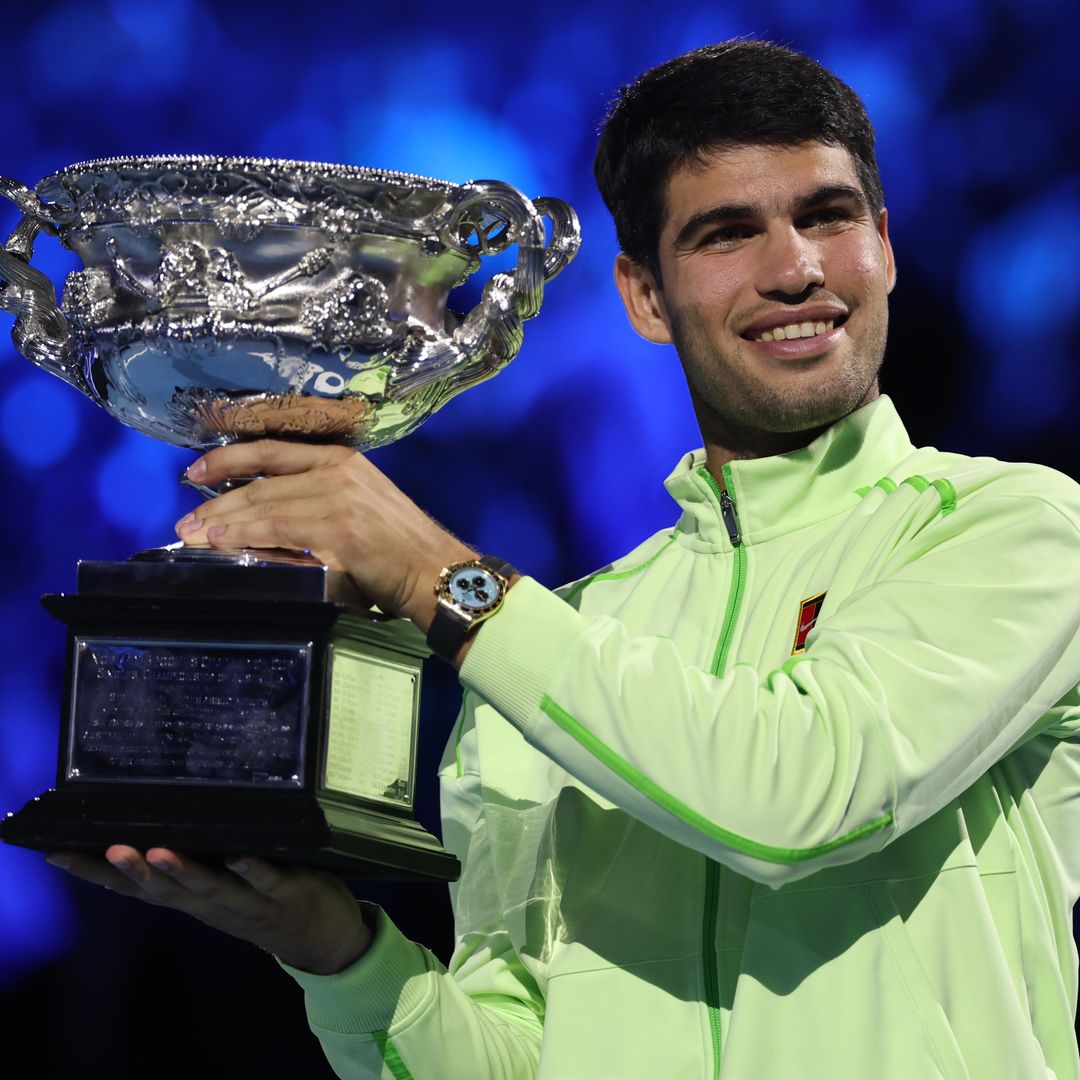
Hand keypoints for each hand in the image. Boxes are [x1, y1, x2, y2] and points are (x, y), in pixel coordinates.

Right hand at [47, 845, 372, 974]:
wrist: (324, 941)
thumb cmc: (263, 899)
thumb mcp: (219, 886)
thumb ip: (191, 860)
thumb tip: (156, 817)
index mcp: (192, 900)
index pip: (135, 889)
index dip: (95, 874)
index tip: (57, 852)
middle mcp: (213, 903)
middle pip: (167, 890)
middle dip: (135, 870)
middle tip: (108, 849)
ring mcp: (250, 899)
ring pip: (211, 886)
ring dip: (183, 871)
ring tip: (158, 851)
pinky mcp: (289, 891)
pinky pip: (268, 879)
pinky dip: (253, 869)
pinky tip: (239, 855)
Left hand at [175, 441, 475, 628]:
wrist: (436, 572)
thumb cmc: (399, 549)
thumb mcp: (360, 507)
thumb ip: (317, 501)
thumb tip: (264, 513)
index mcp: (342, 459)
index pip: (272, 450)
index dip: (228, 459)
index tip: (196, 473)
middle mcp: (338, 471)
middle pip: (261, 481)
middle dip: (217, 502)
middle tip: (185, 522)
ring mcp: (338, 499)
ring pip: (263, 505)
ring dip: (222, 523)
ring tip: (193, 536)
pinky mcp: (339, 530)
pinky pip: (278, 530)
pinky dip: (244, 537)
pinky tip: (222, 543)